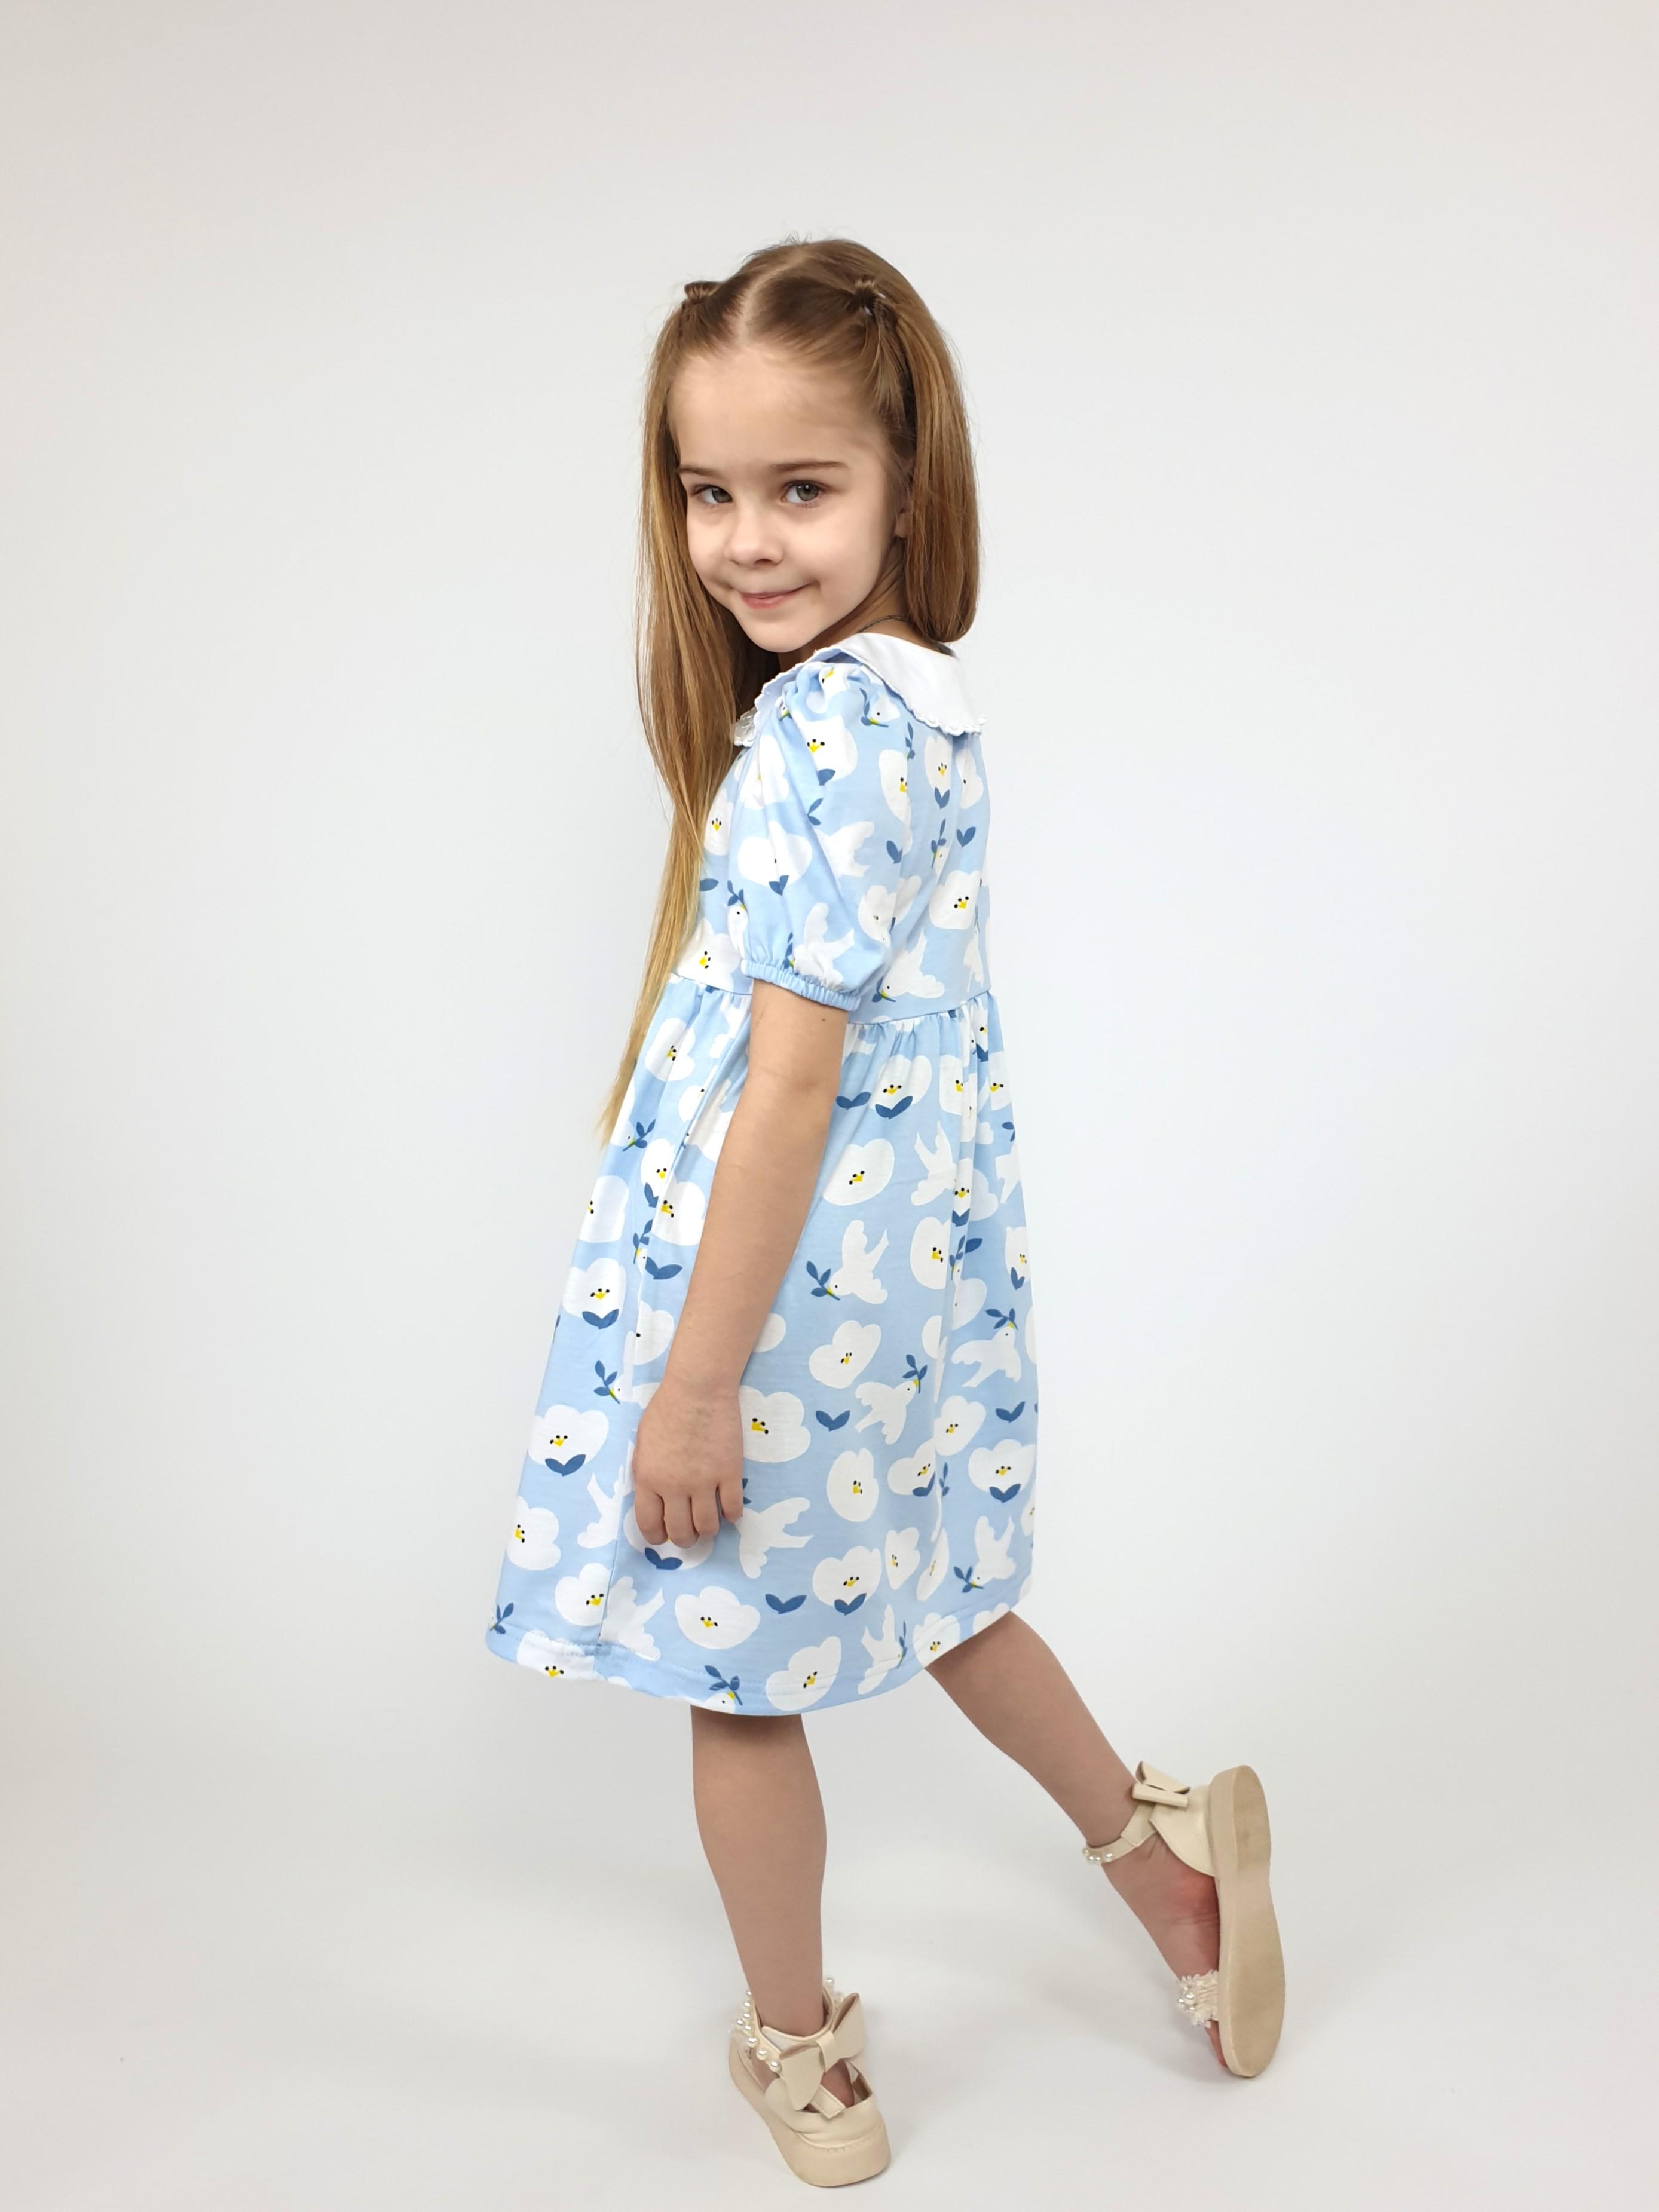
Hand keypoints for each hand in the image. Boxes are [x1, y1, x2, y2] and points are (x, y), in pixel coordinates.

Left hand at [631, 1372, 744, 1548]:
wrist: (698, 1389)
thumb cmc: (666, 1410)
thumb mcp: (642, 1444)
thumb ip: (646, 1473)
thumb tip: (654, 1498)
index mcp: (648, 1479)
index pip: (649, 1525)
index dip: (656, 1537)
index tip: (663, 1537)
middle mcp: (674, 1486)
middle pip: (681, 1532)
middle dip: (685, 1539)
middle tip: (689, 1533)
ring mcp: (704, 1481)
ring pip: (708, 1527)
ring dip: (708, 1530)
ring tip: (709, 1523)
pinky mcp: (730, 1473)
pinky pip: (733, 1508)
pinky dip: (731, 1515)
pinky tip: (728, 1509)